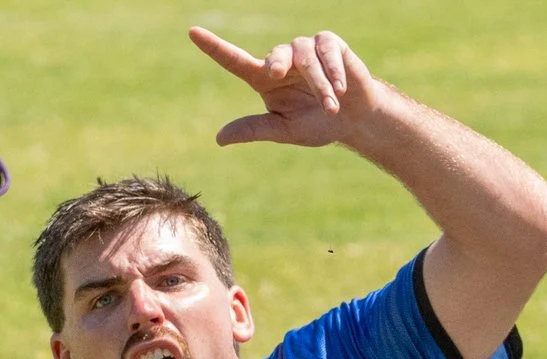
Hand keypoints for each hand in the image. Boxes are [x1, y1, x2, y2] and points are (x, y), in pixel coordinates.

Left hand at [189, 27, 386, 147]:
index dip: (214, 47)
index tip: (192, 32)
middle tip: (277, 75)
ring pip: (305, 57)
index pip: (234, 60)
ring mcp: (305, 48)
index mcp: (263, 78)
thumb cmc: (316, 123)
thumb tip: (219, 139)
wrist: (354, 119)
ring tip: (331, 106)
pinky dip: (333, 71)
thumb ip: (255, 129)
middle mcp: (282, 59)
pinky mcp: (328, 43)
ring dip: (319, 84)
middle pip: (274, 57)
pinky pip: (326, 49)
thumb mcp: (284, 130)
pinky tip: (341, 89)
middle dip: (277, 65)